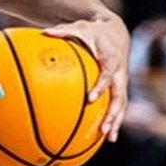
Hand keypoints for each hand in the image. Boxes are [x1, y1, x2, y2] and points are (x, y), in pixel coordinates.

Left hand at [45, 12, 130, 140]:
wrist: (116, 31)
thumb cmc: (95, 31)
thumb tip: (43, 31)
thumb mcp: (80, 28)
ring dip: (116, 121)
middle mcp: (120, 73)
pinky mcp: (120, 87)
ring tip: (109, 138)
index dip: (101, 86)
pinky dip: (115, 119)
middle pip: (120, 96)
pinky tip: (107, 136)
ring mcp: (122, 81)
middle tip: (103, 128)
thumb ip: (63, 31)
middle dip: (113, 113)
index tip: (91, 99)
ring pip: (122, 104)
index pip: (108, 75)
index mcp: (112, 59)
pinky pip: (119, 105)